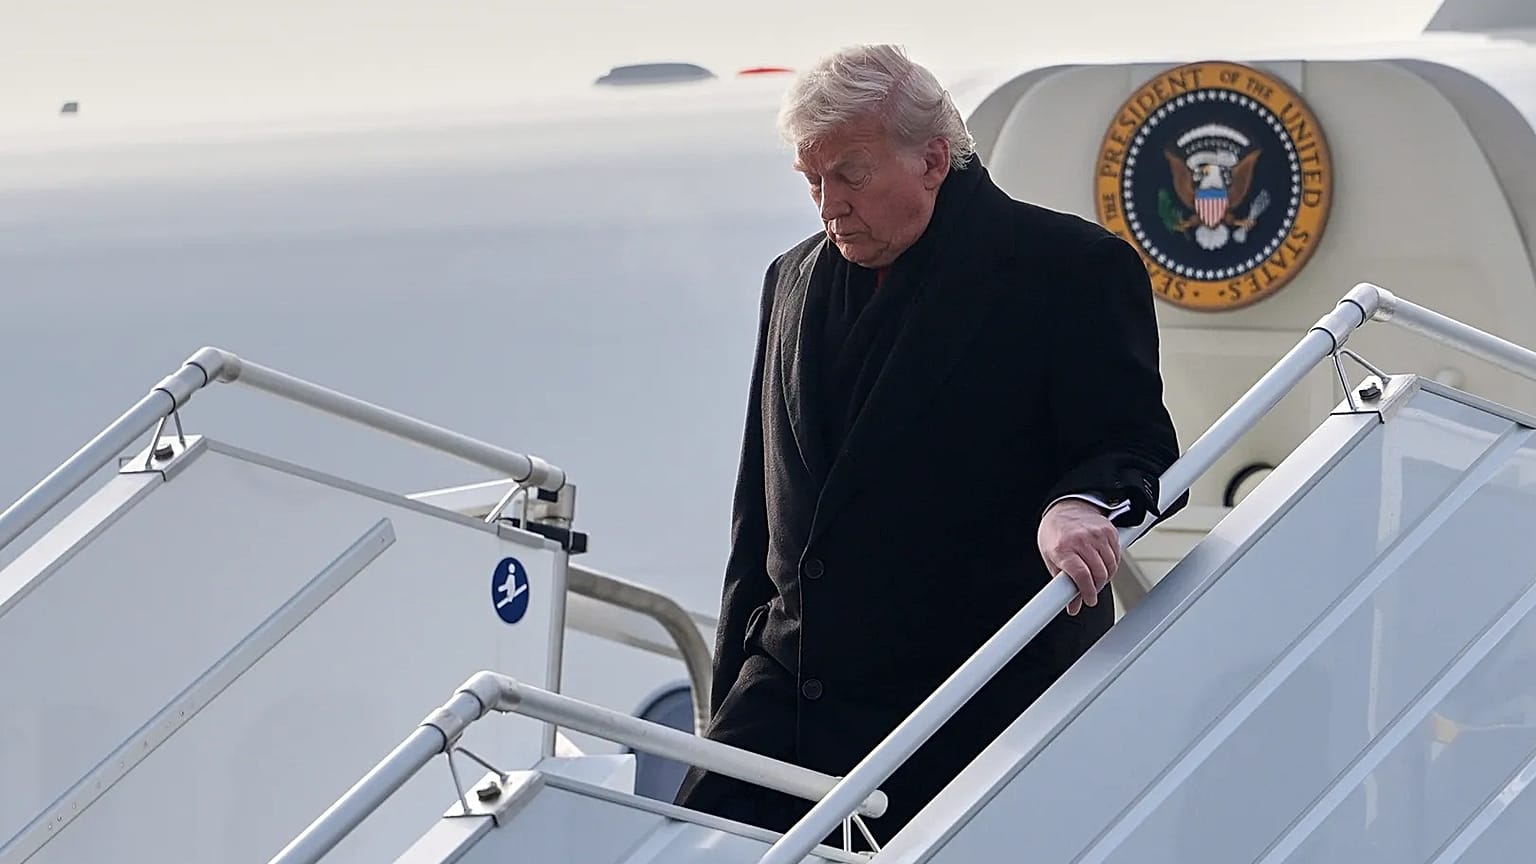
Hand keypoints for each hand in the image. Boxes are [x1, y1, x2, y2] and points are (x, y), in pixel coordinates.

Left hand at [1038, 499, 1120, 615]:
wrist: (1065, 509)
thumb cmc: (1055, 535)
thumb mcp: (1051, 559)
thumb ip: (1063, 584)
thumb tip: (1073, 607)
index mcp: (1062, 548)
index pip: (1081, 575)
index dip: (1087, 592)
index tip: (1089, 600)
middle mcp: (1080, 539)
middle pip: (1098, 573)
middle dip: (1096, 587)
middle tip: (1091, 589)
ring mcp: (1096, 534)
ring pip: (1110, 566)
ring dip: (1105, 576)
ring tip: (1095, 576)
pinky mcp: (1109, 531)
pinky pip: (1117, 556)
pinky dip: (1112, 564)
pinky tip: (1102, 564)